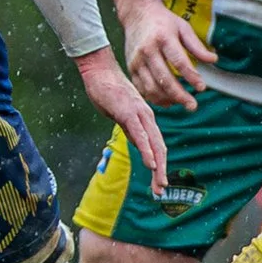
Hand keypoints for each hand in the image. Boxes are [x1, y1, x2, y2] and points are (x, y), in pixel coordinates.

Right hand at [75, 48, 167, 190]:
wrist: (100, 71)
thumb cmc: (109, 92)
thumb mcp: (122, 116)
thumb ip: (132, 130)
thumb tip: (140, 145)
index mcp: (146, 119)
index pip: (157, 146)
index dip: (159, 165)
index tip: (158, 183)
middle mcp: (147, 118)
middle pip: (159, 148)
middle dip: (161, 171)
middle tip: (161, 190)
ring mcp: (139, 114)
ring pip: (153, 144)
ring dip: (158, 166)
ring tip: (160, 183)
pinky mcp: (128, 112)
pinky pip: (140, 134)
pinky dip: (146, 150)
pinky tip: (151, 163)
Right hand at [121, 7, 215, 108]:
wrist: (137, 14)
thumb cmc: (164, 21)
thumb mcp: (183, 28)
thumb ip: (197, 46)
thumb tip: (214, 60)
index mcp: (163, 38)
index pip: (179, 61)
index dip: (191, 76)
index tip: (202, 88)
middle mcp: (147, 50)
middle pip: (164, 78)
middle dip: (179, 95)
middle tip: (193, 105)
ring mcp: (137, 61)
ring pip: (151, 87)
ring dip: (168, 99)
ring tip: (182, 103)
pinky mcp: (131, 68)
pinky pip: (142, 88)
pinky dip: (154, 98)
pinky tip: (167, 101)